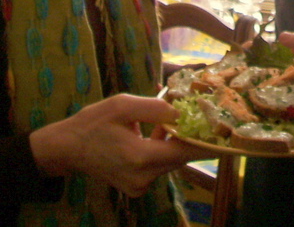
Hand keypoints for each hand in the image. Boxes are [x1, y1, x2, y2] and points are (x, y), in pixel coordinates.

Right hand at [30, 94, 213, 197]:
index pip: (185, 151)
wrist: (67, 148)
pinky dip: (162, 151)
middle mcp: (143, 177)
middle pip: (180, 157)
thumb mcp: (123, 105)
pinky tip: (154, 135)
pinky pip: (159, 167)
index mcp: (140, 157)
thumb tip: (181, 111)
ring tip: (169, 122)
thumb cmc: (93, 123)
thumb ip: (155, 108)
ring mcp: (139, 186)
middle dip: (191, 137)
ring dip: (174, 142)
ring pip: (170, 161)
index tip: (226, 132)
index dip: (207, 141)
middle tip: (204, 118)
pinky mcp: (136, 187)